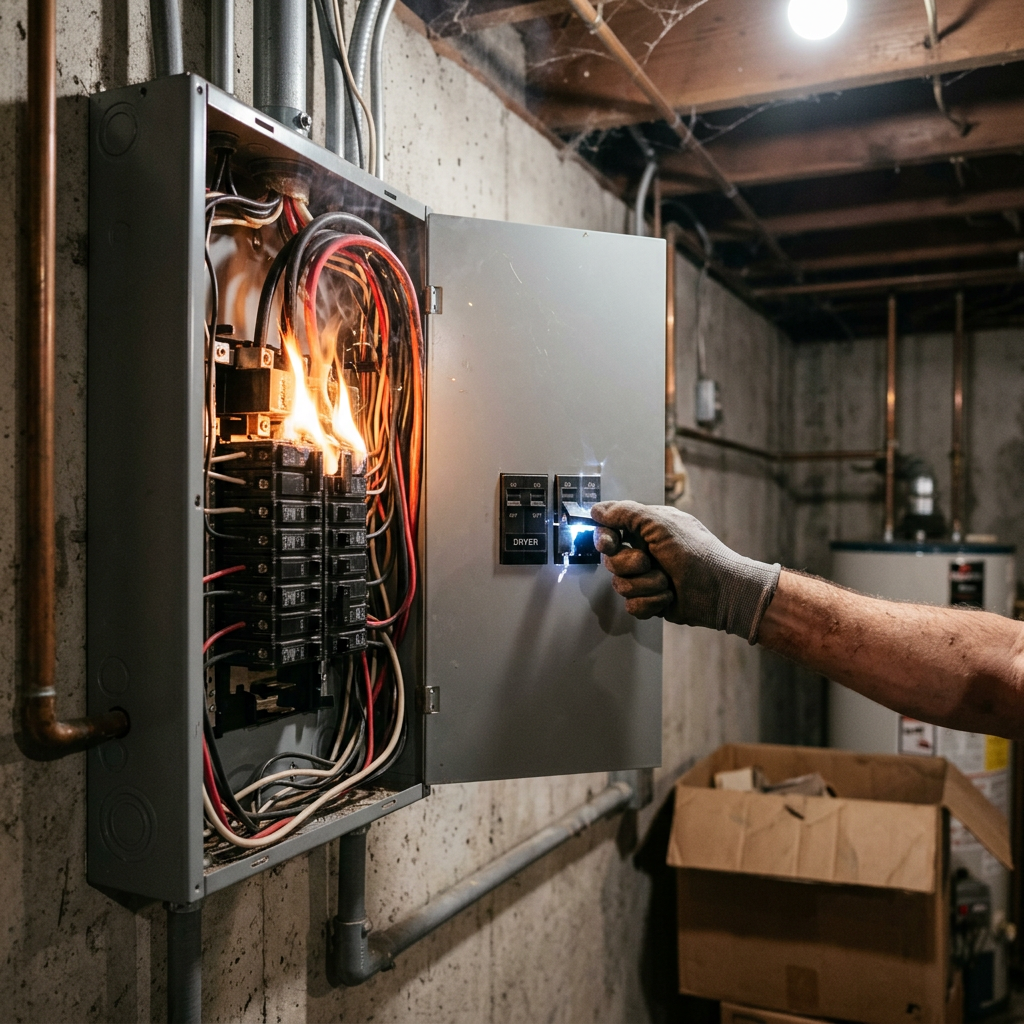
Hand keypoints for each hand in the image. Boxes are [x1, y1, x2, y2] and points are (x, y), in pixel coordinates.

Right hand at [590, 501, 780, 643]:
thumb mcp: (661, 525)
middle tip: (650, 562)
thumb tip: (597, 510)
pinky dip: (650, 602)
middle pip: (611, 561)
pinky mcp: (650, 600)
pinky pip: (631, 606)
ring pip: (620, 585)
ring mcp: (646, 578)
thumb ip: (626, 513)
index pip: (610, 530)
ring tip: (667, 582)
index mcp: (646, 529)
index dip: (605, 538)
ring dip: (645, 585)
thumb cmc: (698, 554)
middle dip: (631, 565)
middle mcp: (644, 552)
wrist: (722, 592)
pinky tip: (668, 597)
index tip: (611, 543)